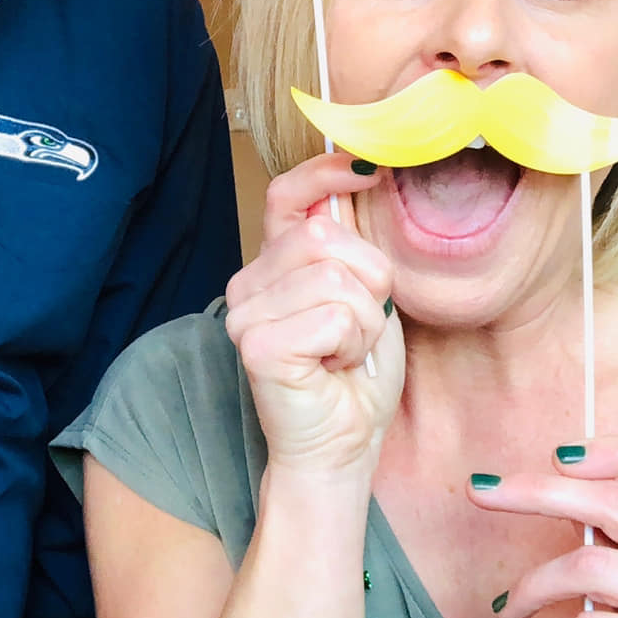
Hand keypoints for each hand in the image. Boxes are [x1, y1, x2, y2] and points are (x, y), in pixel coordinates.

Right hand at [225, 154, 400, 480]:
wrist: (341, 447)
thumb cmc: (355, 377)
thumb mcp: (366, 296)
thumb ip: (353, 248)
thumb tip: (363, 179)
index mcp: (274, 264)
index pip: (286, 196)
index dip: (325, 174)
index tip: (367, 169)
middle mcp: (249, 282)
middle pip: (326, 236)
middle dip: (370, 279)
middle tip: (363, 325)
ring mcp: (247, 313)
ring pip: (336, 277)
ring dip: (366, 320)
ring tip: (348, 351)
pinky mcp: (257, 345)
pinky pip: (335, 316)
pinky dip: (354, 344)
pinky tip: (335, 367)